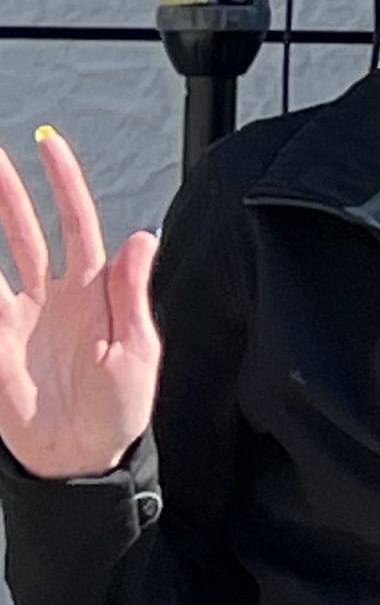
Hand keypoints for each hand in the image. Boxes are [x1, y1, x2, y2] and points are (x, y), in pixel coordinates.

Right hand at [0, 131, 158, 482]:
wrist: (82, 458)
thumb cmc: (120, 408)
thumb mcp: (136, 348)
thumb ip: (130, 292)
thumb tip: (142, 235)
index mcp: (91, 290)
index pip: (75, 223)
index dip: (63, 184)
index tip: (49, 146)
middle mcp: (50, 296)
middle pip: (22, 232)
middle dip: (5, 193)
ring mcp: (14, 319)